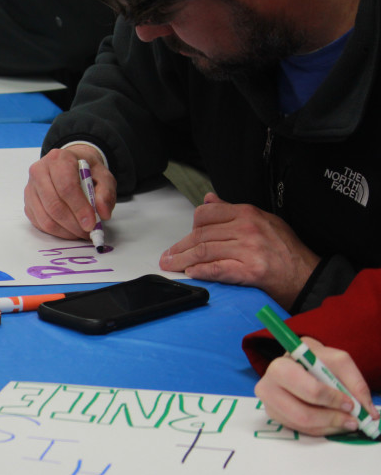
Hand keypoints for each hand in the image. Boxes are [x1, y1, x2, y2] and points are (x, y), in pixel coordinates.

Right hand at [24, 146, 115, 239]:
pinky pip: (40, 223)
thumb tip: (102, 214)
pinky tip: (69, 230)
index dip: (79, 208)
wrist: (70, 166)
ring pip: (45, 218)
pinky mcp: (27, 203)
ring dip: (65, 231)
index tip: (91, 224)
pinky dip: (56, 232)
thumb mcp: (103, 176)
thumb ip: (106, 194)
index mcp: (58, 159)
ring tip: (80, 232)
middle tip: (88, 232)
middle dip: (73, 224)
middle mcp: (39, 171)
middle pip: (54, 205)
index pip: (66, 187)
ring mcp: (30, 188)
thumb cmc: (86, 171)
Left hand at [159, 193, 319, 309]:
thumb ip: (232, 211)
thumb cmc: (285, 249)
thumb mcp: (262, 220)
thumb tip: (208, 199)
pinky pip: (217, 269)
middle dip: (180, 248)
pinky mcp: (250, 270)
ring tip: (171, 266)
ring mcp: (248, 249)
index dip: (189, 229)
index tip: (181, 240)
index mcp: (247, 213)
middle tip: (167, 257)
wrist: (307, 275)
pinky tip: (191, 273)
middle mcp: (247, 228)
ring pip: (204, 251)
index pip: (205, 215)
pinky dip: (200, 271)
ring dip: (183, 260)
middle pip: (201, 235)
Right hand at [255, 337, 376, 435]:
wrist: (298, 362)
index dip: (333, 400)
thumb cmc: (316, 359)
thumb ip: (355, 383)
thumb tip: (368, 412)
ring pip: (302, 425)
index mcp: (281, 367)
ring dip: (330, 427)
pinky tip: (333, 421)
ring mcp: (269, 404)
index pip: (308, 390)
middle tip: (353, 420)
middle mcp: (267, 387)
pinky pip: (301, 430)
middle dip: (332, 419)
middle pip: (301, 414)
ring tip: (347, 422)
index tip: (351, 404)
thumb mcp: (338, 361)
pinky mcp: (275, 416)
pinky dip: (322, 429)